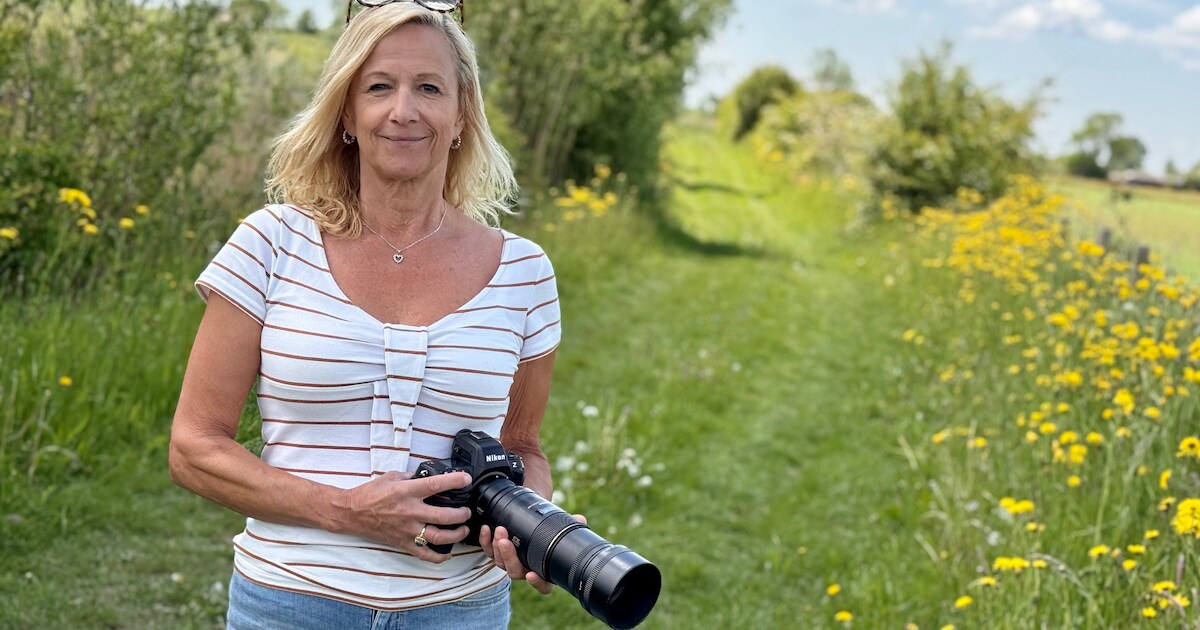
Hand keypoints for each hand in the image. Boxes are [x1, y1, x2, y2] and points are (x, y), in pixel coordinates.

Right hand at [333, 471, 472, 562]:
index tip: (466, 479)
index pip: (436, 485)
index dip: (455, 481)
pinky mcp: (402, 542)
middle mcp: (410, 511)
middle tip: (467, 512)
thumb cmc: (370, 494)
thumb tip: (426, 475)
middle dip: (461, 514)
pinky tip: (448, 553)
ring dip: (456, 534)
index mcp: (407, 492)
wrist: (351, 512)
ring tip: (463, 529)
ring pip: (438, 537)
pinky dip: (438, 557)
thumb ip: (411, 476)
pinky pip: (423, 554)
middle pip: (444, 516)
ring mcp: (407, 529)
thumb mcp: (391, 476)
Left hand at [480, 514, 586, 593]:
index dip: (537, 583)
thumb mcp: (560, 529)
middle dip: (509, 557)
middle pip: (515, 572)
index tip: (531, 574)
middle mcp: (526, 570)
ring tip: (499, 530)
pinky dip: (485, 541)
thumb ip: (570, 526)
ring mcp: (510, 563)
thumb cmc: (550, 532)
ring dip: (497, 547)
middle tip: (505, 541)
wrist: (534, 524)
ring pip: (500, 563)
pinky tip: (487, 529)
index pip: (543, 586)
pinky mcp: (497, 554)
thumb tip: (580, 520)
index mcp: (544, 571)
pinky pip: (488, 552)